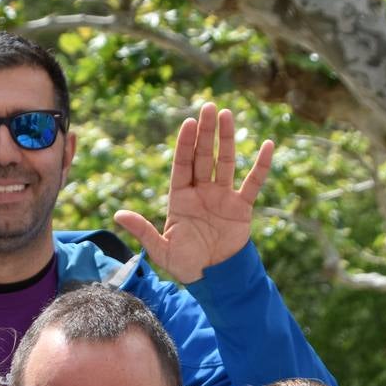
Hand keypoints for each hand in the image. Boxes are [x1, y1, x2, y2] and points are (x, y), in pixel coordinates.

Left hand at [113, 102, 273, 282]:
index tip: (188, 122)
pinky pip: (253, 183)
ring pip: (225, 162)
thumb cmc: (184, 264)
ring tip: (227, 114)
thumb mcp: (161, 250)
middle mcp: (201, 192)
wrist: (214, 278)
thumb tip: (118, 214)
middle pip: (203, 156)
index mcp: (180, 198)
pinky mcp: (241, 207)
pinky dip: (261, 165)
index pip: (183, 165)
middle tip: (209, 106)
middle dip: (205, 132)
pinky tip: (267, 145)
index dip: (185, 144)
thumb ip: (143, 230)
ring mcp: (222, 197)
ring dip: (226, 139)